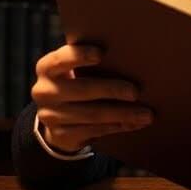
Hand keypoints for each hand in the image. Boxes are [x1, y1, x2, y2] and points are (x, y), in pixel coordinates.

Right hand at [31, 42, 153, 154]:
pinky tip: (135, 123)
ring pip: (92, 114)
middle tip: (136, 91)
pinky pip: (94, 131)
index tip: (101, 53)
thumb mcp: (75, 70)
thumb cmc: (76, 82)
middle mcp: (44, 91)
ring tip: (146, 113)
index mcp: (47, 68)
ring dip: (122, 113)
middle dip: (112, 89)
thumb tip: (130, 58)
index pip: (60, 59)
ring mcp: (50, 115)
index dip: (79, 56)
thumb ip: (91, 63)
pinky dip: (118, 126)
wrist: (57, 117)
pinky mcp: (61, 135)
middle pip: (82, 89)